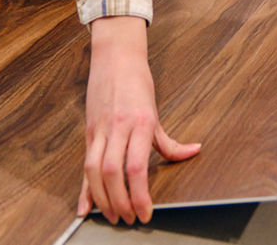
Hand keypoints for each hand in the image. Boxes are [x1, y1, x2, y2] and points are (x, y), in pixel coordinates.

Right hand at [77, 16, 201, 224]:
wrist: (115, 57)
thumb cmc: (137, 82)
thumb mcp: (156, 112)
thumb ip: (170, 141)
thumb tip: (193, 152)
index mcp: (140, 123)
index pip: (136, 167)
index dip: (139, 194)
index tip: (146, 212)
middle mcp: (118, 128)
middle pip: (113, 173)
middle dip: (120, 202)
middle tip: (129, 220)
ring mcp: (100, 130)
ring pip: (94, 170)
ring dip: (102, 199)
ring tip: (113, 216)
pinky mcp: (89, 132)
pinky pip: (84, 164)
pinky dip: (83, 189)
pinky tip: (84, 207)